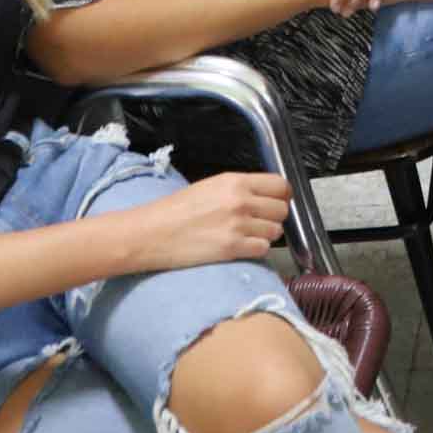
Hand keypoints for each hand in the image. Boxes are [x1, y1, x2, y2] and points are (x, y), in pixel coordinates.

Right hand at [113, 172, 290, 273]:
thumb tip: (264, 197)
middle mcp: (241, 200)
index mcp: (236, 181)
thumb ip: (240, 189)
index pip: (281, 185)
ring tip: (246, 236)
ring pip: (275, 231)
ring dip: (265, 235)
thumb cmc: (175, 210)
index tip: (276, 203)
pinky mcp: (232, 248)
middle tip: (259, 223)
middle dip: (274, 218)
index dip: (282, 196)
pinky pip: (262, 249)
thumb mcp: (210, 187)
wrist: (150, 233)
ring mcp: (238, 225)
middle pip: (282, 210)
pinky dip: (256, 251)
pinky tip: (240, 248)